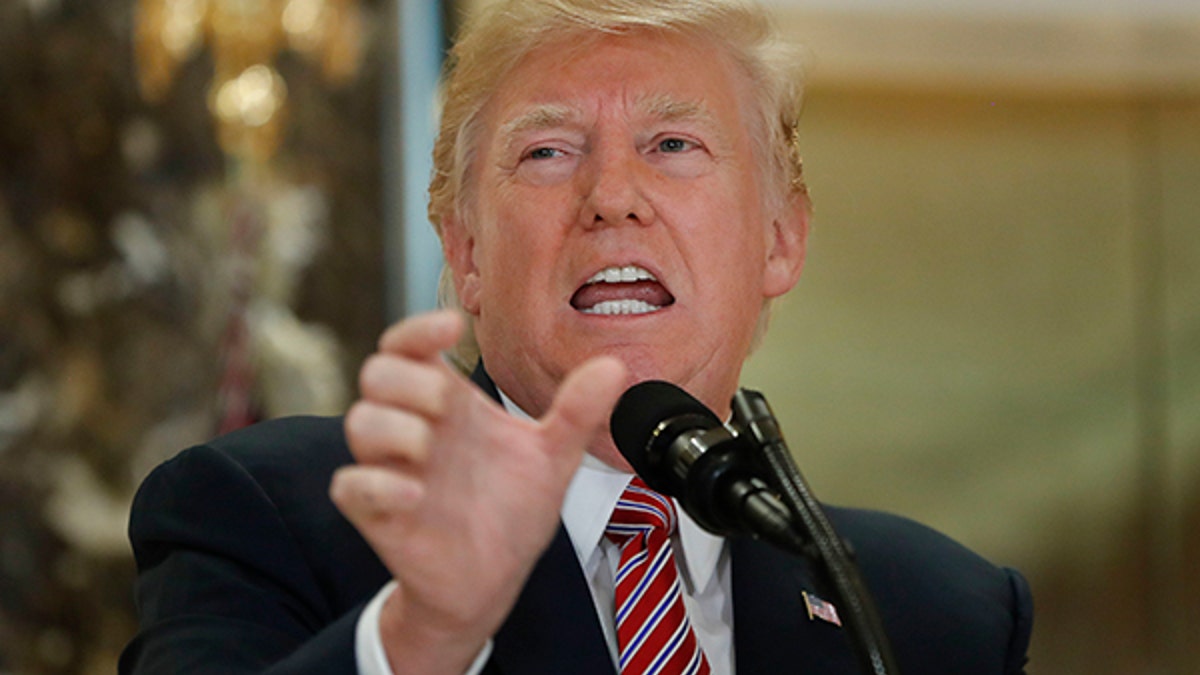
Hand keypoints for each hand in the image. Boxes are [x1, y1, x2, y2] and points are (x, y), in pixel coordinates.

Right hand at [330, 310, 626, 674]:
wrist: (493, 580)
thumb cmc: (511, 510)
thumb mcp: (553, 458)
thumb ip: (576, 411)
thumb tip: (614, 366)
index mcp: (450, 403)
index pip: (412, 346)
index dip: (420, 328)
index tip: (453, 326)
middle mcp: (415, 427)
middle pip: (378, 372)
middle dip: (408, 379)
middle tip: (447, 405)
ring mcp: (392, 469)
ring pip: (360, 421)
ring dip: (391, 425)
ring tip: (430, 445)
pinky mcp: (378, 512)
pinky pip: (350, 486)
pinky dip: (376, 483)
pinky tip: (415, 493)